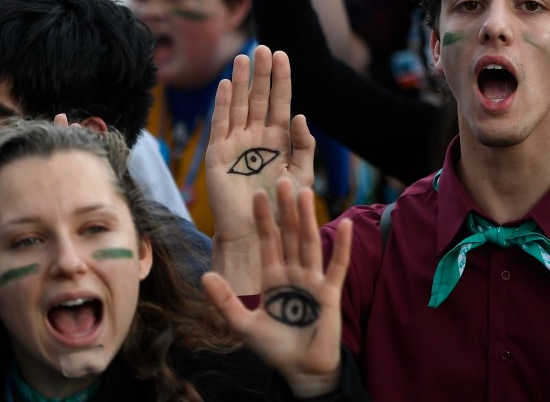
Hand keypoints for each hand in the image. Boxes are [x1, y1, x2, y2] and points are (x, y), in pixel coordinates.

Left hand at [203, 181, 352, 397]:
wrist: (300, 370)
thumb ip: (225, 301)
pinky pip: (336, 266)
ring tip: (305, 192)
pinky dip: (341, 246)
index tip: (258, 194)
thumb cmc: (274, 348)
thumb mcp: (243, 325)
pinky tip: (344, 224)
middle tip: (283, 179)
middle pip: (289, 235)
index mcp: (272, 278)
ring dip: (307, 218)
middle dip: (286, 209)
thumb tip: (205, 276)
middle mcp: (293, 273)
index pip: (268, 241)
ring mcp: (312, 281)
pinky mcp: (329, 293)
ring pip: (309, 243)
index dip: (263, 219)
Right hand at [207, 45, 316, 248]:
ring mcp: (237, 144)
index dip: (281, 79)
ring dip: (240, 82)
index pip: (280, 102)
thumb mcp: (302, 174)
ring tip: (244, 58)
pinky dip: (222, 105)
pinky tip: (224, 85)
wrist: (257, 231)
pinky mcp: (219, 155)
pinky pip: (221, 125)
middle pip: (258, 98)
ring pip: (239, 106)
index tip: (283, 55)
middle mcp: (257, 137)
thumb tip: (301, 116)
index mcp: (279, 140)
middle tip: (263, 48)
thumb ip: (304, 145)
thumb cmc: (283, 206)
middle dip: (261, 73)